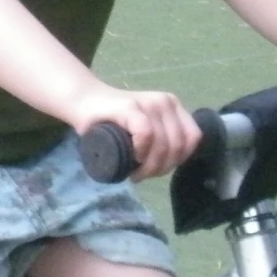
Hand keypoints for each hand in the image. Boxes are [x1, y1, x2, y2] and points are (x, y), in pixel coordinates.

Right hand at [70, 85, 198, 179]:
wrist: (84, 102)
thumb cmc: (113, 121)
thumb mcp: (146, 126)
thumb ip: (163, 137)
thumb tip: (176, 162)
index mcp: (173, 106)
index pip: (192, 138)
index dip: (179, 159)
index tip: (160, 167)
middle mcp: (164, 102)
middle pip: (178, 145)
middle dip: (161, 168)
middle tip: (141, 174)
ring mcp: (148, 103)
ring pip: (164, 144)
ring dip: (150, 166)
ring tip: (135, 172)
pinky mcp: (129, 107)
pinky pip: (146, 134)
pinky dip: (142, 151)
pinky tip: (132, 157)